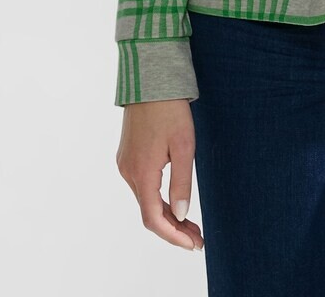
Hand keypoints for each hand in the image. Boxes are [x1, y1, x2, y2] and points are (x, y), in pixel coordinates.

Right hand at [116, 98, 203, 251]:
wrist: (149, 80)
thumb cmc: (170, 110)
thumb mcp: (184, 146)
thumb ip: (182, 182)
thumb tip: (182, 214)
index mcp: (141, 173)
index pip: (154, 219)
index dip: (173, 236)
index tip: (193, 244)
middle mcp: (128, 172)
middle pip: (149, 212)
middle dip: (174, 228)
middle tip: (198, 237)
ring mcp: (126, 164)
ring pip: (145, 200)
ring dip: (167, 214)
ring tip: (191, 223)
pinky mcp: (128, 156)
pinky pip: (142, 186)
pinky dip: (158, 199)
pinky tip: (174, 201)